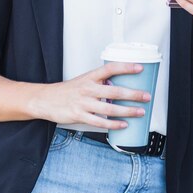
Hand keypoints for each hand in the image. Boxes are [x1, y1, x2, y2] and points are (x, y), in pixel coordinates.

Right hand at [33, 62, 150, 128]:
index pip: (110, 68)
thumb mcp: (84, 80)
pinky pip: (100, 122)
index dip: (126, 67)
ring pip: (110, 108)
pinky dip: (113, 124)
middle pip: (115, 91)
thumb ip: (100, 83)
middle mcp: (88, 88)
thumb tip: (121, 86)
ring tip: (140, 111)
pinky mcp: (79, 116)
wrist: (46, 100)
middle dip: (133, 94)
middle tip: (146, 96)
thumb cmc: (68, 91)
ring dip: (127, 111)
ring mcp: (84, 103)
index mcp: (90, 77)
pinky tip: (123, 125)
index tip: (140, 68)